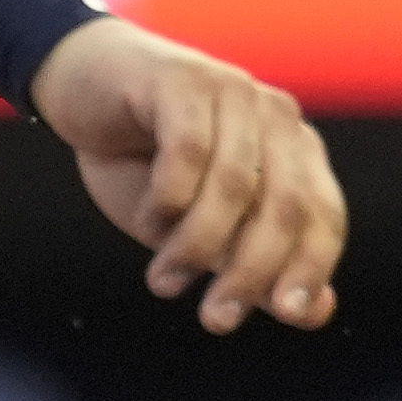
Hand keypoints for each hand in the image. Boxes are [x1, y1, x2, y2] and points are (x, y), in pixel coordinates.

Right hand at [26, 16, 344, 334]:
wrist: (77, 84)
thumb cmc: (142, 160)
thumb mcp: (196, 227)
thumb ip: (252, 264)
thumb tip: (316, 312)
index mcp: (294, 151)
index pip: (323, 216)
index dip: (312, 268)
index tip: (288, 315)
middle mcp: (275, 117)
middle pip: (285, 208)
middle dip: (252, 272)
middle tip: (216, 320)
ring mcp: (233, 92)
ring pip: (234, 186)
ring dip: (197, 246)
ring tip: (163, 283)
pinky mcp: (184, 80)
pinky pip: (188, 152)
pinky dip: (168, 200)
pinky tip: (150, 219)